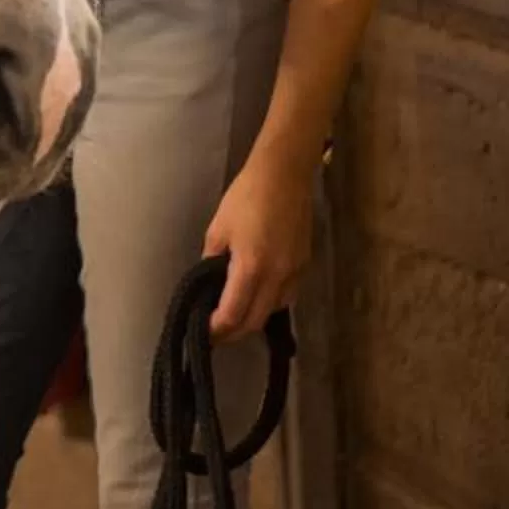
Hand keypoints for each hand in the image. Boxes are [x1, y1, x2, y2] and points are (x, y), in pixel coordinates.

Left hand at [201, 148, 316, 340]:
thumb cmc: (245, 196)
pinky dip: (269, 303)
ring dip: (252, 319)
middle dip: (233, 333)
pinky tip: (256, 296)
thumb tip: (209, 286)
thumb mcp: (218, 229)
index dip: (217, 330)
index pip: (233, 314)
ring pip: (273, 311)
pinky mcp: (305, 265)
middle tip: (215, 333)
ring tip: (233, 315)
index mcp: (252, 267)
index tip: (203, 334)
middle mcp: (277, 276)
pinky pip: (286, 296)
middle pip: (255, 321)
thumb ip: (212, 262)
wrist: (285, 175)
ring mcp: (295, 272)